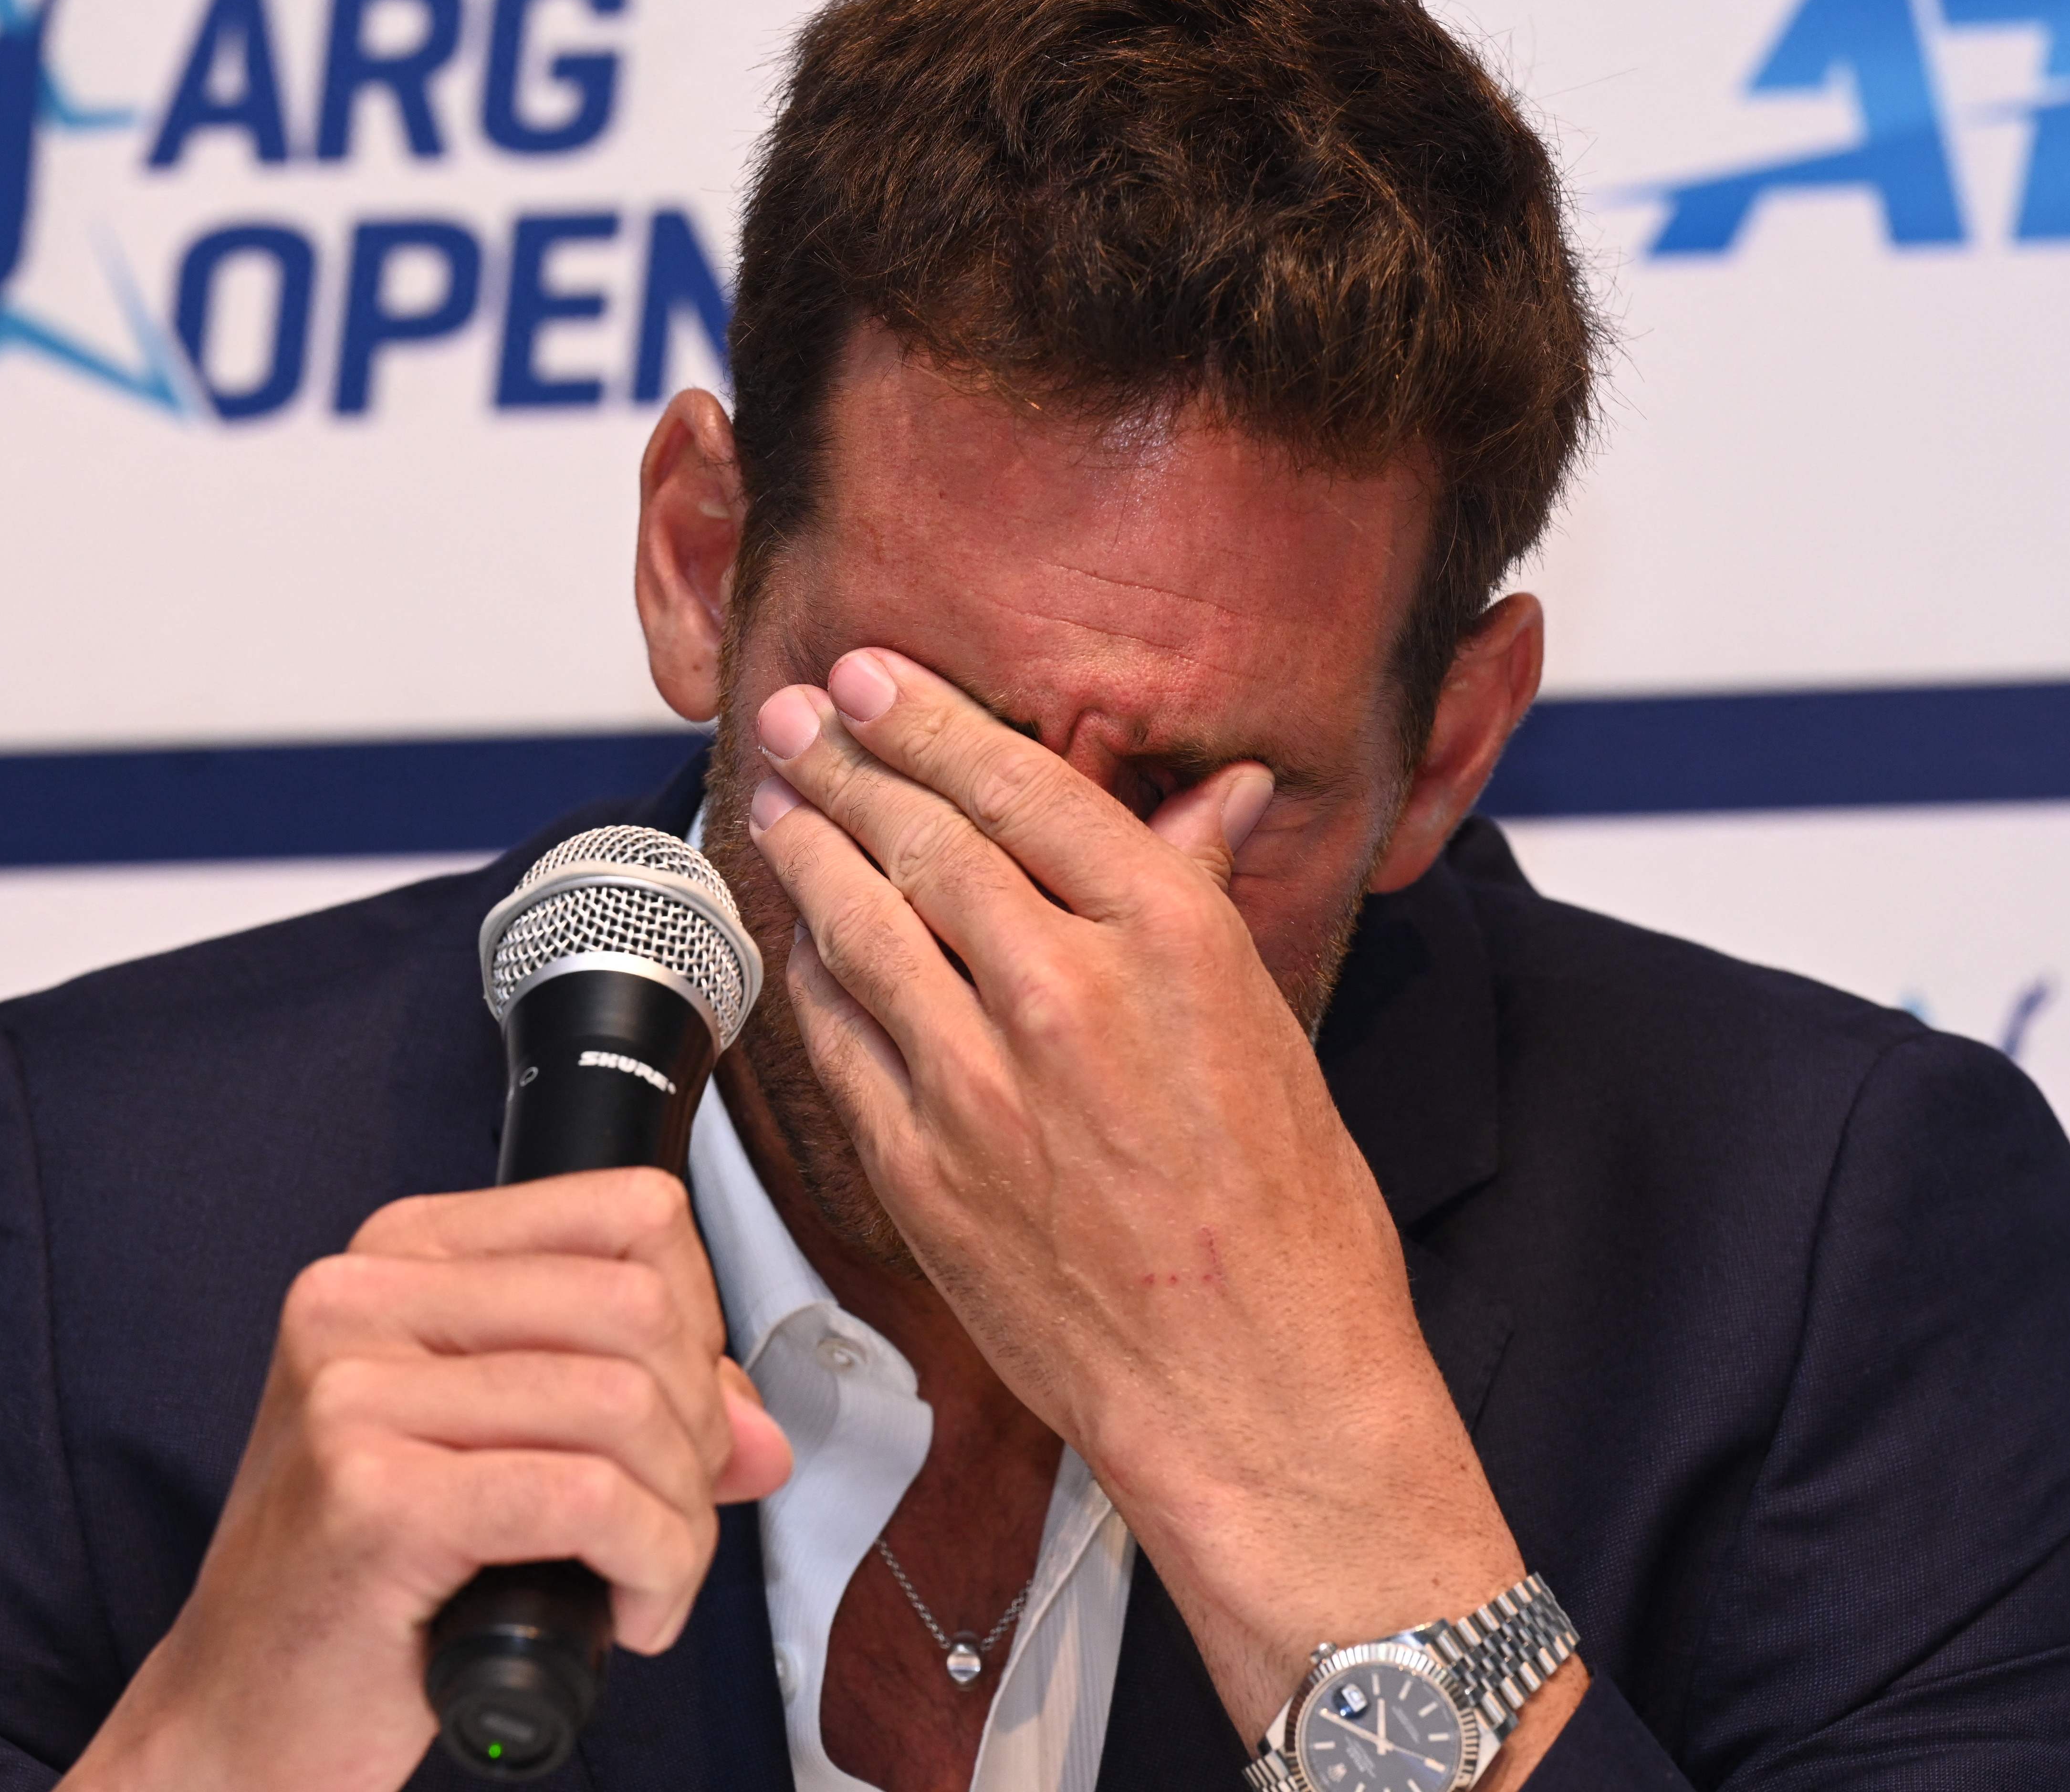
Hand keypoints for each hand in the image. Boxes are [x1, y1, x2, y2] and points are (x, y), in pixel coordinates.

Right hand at [62, 1170, 790, 1791]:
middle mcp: (363, 1300)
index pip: (630, 1214)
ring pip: (627, 1405)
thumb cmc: (365, 1580)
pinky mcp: (374, 1497)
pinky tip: (623, 1615)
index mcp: (397, 1255)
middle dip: (699, 1430)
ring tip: (645, 1578)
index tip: (680, 1416)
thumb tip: (762, 1429)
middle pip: (640, 1307)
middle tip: (670, 1516)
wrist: (239, 1710)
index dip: (697, 1323)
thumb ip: (634, 1409)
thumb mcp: (494, 1450)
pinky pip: (589, 1499)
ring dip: (680, 1518)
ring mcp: (355, 1394)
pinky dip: (651, 1567)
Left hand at [744, 648, 1539, 1741]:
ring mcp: (979, 1085)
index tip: (875, 678)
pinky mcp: (921, 1170)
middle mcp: (1063, 994)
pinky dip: (813, 978)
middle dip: (847, 764)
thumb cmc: (1289, 1227)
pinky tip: (801, 943)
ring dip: (808, 852)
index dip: (930, 721)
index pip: (1020, 788)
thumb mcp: (1269, 1030)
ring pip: (859, 930)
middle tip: (801, 716)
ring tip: (780, 799)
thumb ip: (1200, 902)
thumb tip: (1211, 799)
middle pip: (922, 842)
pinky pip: (840, 1042)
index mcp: (1168, 941)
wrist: (1254, 1391)